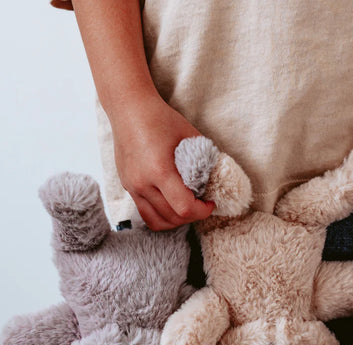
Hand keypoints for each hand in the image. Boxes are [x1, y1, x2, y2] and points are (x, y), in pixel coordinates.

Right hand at [111, 93, 214, 229]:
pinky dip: (162, 216)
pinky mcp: (127, 187)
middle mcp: (142, 183)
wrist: (129, 109)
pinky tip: (173, 207)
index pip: (184, 208)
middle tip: (202, 205)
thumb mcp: (190, 137)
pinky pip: (146, 214)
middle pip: (172, 217)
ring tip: (188, 209)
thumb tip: (219, 179)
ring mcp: (132, 187)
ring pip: (157, 221)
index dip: (202, 211)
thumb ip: (205, 161)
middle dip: (192, 216)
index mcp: (159, 170)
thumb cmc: (161, 119)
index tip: (210, 203)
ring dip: (177, 220)